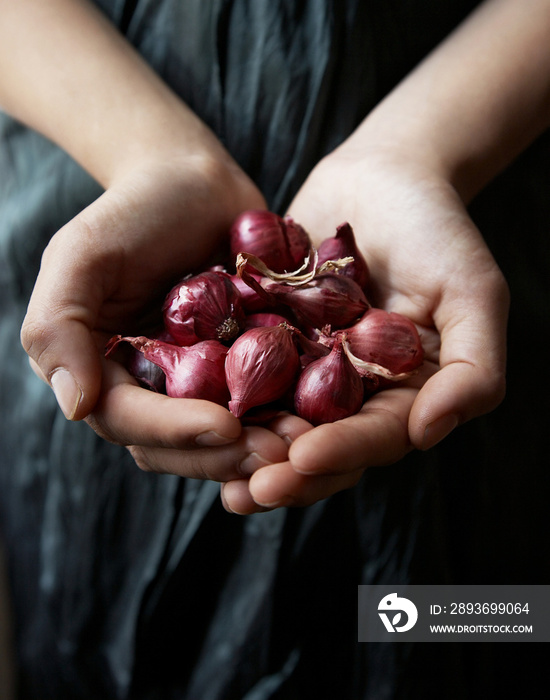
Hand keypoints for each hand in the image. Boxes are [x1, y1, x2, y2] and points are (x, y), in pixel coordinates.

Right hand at [21, 153, 290, 483]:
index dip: (174, 433)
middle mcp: (151, 390)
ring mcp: (201, 384)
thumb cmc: (135, 212)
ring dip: (262, 447)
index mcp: (105, 373)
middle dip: (226, 456)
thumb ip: (58, 326)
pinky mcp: (243, 370)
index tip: (225, 427)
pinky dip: (289, 415)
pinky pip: (264, 405)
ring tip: (304, 442)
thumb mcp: (82, 256)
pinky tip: (321, 417)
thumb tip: (76, 407)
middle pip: (179, 447)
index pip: (129, 422)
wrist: (196, 184)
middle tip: (277, 454)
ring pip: (225, 438)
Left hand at [221, 143, 508, 512]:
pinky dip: (215, 392)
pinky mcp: (266, 337)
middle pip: (319, 445)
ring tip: (209, 470)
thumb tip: (429, 434)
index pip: (374, 437)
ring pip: (273, 419)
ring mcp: (304, 366)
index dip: (341, 453)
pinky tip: (182, 408)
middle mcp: (350, 391)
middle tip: (246, 492)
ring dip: (243, 449)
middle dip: (284, 471)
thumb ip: (472, 367)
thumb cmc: (439, 230)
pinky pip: (239, 369)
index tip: (302, 460)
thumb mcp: (473, 292)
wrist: (383, 175)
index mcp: (401, 394)